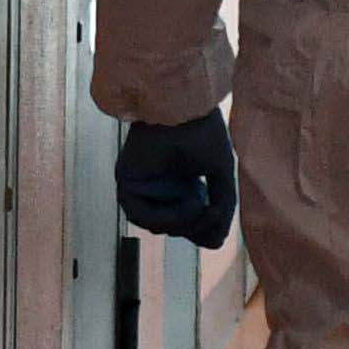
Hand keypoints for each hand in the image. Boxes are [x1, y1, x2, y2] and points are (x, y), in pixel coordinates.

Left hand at [117, 109, 237, 246]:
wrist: (183, 105)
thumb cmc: (202, 131)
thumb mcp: (221, 175)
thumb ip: (222, 208)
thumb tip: (217, 243)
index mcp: (179, 182)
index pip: (187, 221)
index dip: (203, 228)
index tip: (218, 216)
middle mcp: (158, 185)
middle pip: (174, 227)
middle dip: (196, 226)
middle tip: (213, 210)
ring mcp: (141, 185)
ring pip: (158, 225)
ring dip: (183, 223)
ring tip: (202, 205)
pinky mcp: (126, 181)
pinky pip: (141, 215)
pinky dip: (166, 215)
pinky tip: (188, 201)